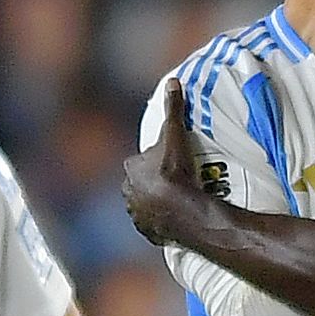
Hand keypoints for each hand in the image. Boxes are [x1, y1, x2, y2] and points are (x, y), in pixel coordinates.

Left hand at [120, 105, 214, 246]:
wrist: (185, 211)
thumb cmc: (176, 172)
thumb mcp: (176, 136)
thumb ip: (174, 109)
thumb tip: (172, 81)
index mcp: (131, 171)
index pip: (139, 163)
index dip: (153, 162)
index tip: (168, 162)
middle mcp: (129, 194)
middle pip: (140, 185)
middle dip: (152, 184)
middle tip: (175, 181)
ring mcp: (138, 216)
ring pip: (145, 206)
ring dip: (155, 204)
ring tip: (177, 201)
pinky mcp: (149, 233)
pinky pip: (153, 226)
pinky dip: (161, 223)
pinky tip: (174, 220)